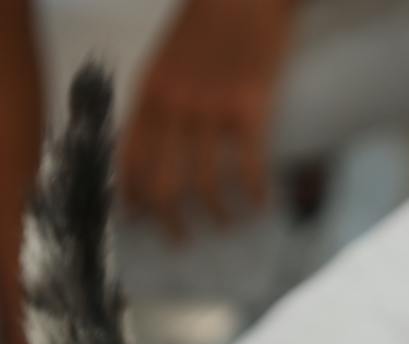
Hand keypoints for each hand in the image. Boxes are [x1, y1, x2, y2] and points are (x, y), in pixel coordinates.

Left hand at [120, 0, 296, 238]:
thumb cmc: (210, 20)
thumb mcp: (170, 57)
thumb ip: (166, 95)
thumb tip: (169, 139)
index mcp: (150, 92)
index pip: (129, 157)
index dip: (130, 195)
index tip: (138, 219)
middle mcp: (174, 106)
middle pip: (161, 179)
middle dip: (168, 218)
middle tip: (181, 238)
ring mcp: (212, 108)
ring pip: (206, 180)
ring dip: (216, 213)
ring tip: (227, 225)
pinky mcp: (250, 108)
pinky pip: (250, 164)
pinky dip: (255, 194)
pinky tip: (261, 207)